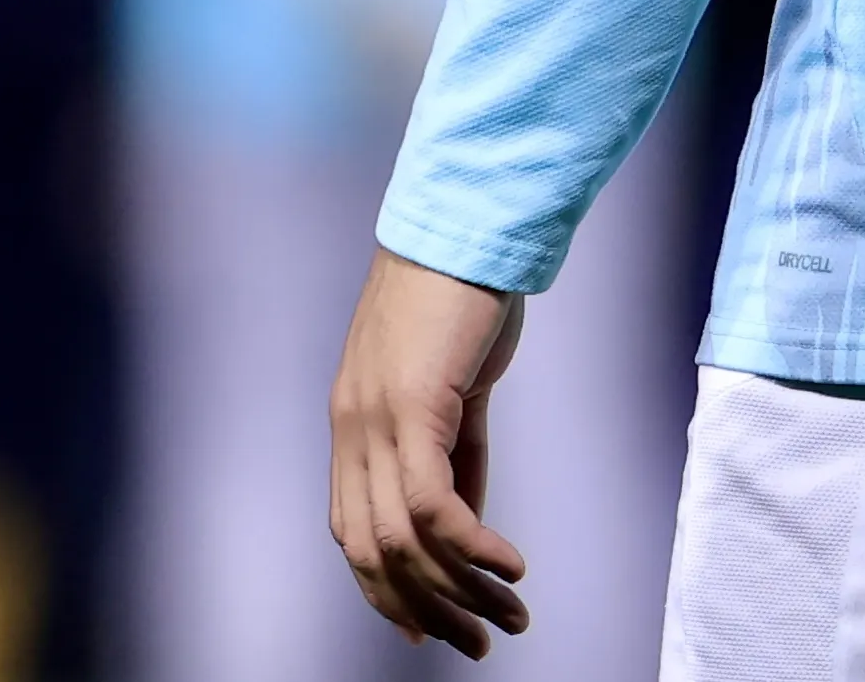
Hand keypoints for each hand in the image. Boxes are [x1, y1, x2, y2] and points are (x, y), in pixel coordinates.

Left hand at [329, 247, 532, 654]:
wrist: (468, 224)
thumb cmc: (464, 296)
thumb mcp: (453, 387)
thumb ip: (452, 452)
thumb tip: (465, 521)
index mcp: (353, 424)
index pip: (353, 533)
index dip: (385, 592)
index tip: (429, 629)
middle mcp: (352, 429)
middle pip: (374, 554)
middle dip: (428, 610)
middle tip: (480, 642)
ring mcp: (375, 420)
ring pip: (404, 541)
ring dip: (461, 591)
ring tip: (512, 616)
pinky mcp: (412, 407)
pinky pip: (434, 506)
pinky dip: (472, 547)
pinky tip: (512, 565)